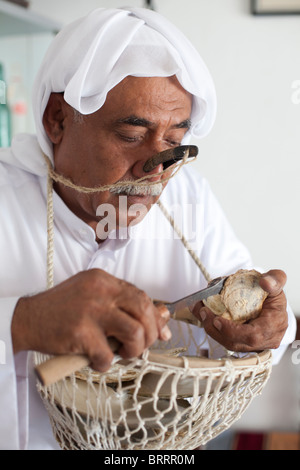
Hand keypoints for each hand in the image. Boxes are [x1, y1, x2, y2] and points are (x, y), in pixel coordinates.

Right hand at [12, 269, 170, 370]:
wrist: (28, 318)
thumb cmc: (62, 309)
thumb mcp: (93, 296)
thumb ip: (122, 303)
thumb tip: (162, 317)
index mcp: (103, 279)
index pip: (141, 296)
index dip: (155, 317)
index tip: (159, 332)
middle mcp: (100, 291)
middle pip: (144, 310)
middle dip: (151, 333)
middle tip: (142, 346)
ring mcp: (91, 311)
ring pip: (135, 332)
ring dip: (135, 349)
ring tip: (122, 353)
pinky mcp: (81, 333)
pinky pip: (108, 356)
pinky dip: (106, 364)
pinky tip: (97, 360)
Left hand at [193, 270, 288, 351]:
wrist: (273, 302)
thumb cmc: (274, 293)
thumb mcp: (277, 281)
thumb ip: (275, 279)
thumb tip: (265, 282)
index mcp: (274, 326)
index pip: (252, 336)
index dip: (232, 331)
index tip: (217, 320)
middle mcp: (264, 340)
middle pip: (235, 342)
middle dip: (215, 329)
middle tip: (202, 311)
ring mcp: (252, 344)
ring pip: (228, 342)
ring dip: (211, 328)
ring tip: (200, 310)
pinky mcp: (242, 342)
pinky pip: (225, 339)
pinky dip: (213, 328)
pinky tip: (204, 314)